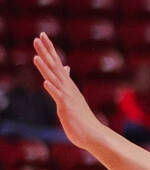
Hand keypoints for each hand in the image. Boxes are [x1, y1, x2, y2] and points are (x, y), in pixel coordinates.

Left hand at [32, 34, 107, 150]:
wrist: (93, 134)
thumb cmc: (81, 117)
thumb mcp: (71, 96)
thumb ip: (66, 81)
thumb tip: (65, 67)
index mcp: (67, 84)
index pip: (57, 62)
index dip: (49, 49)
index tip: (42, 35)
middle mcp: (68, 87)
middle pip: (55, 65)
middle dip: (46, 51)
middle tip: (39, 36)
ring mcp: (67, 96)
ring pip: (54, 79)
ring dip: (45, 67)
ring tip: (36, 56)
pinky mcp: (66, 107)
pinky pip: (58, 96)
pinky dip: (52, 89)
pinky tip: (45, 82)